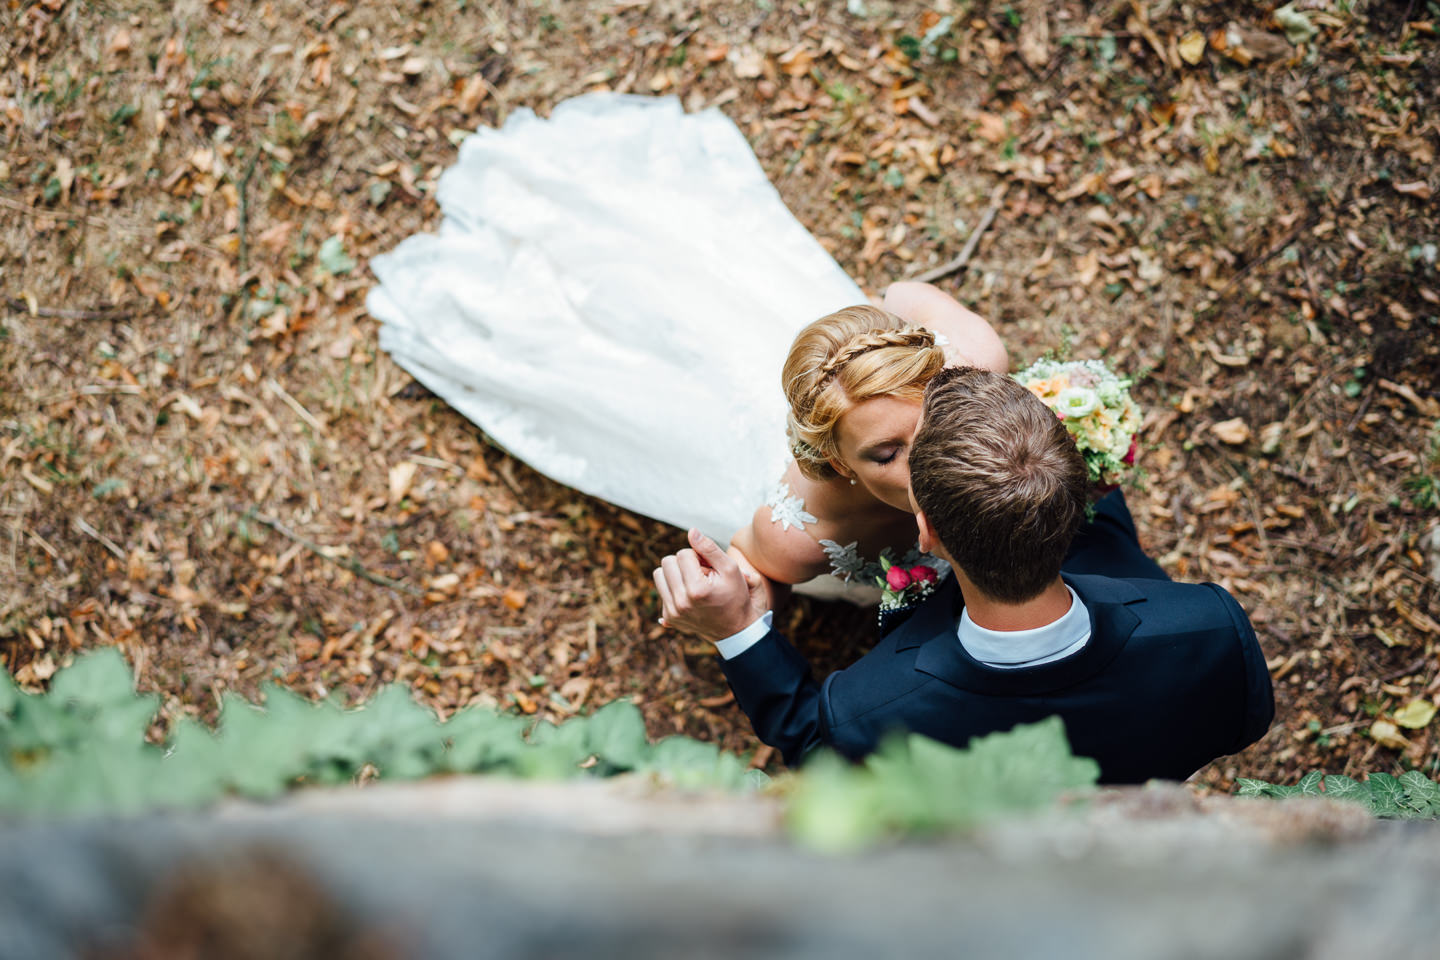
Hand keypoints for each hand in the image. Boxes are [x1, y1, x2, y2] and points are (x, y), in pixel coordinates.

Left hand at [653, 529, 769, 643]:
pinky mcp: (669, 617)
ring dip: (675, 573)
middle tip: (700, 574)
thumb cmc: (735, 595)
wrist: (735, 629)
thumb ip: (709, 548)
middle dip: (683, 563)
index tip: (709, 568)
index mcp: (697, 590)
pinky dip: (673, 588)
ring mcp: (673, 612)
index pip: (683, 554)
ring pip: (659, 574)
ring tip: (693, 582)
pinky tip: (690, 596)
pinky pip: (661, 590)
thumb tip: (691, 531)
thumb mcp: (731, 568)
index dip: (697, 556)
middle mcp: (681, 602)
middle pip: (667, 562)